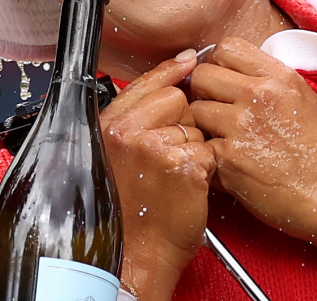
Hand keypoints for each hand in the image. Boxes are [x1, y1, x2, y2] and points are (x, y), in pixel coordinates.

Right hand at [101, 53, 214, 300]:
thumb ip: (135, 120)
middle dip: (183, 120)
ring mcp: (155, 146)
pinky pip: (207, 148)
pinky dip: (205, 167)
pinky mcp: (183, 164)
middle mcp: (128, 132)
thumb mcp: (115, 157)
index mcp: (108, 127)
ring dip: (194, 146)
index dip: (171, 72)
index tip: (189, 61)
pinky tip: (188, 186)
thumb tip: (170, 76)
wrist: (137, 256)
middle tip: (169, 155)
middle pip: (176, 97)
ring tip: (174, 176)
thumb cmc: (129, 211)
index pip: (147, 82)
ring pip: (195, 125)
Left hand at [189, 38, 316, 263]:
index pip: (227, 48)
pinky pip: (200, 147)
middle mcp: (257, 97)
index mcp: (279, 78)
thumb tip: (252, 76)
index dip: (220, 64)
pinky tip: (225, 163)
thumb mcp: (309, 100)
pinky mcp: (228, 160)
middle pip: (202, 76)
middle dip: (203, 91)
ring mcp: (240, 128)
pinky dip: (207, 155)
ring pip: (194, 111)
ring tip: (219, 138)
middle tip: (214, 108)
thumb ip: (277, 83)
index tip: (224, 80)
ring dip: (202, 124)